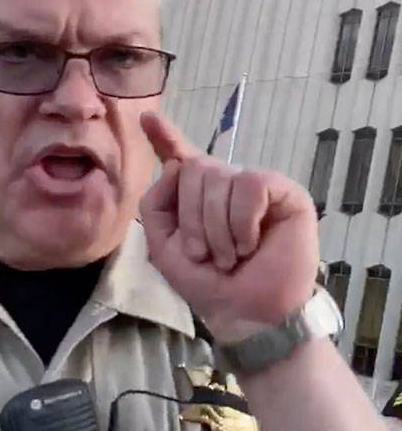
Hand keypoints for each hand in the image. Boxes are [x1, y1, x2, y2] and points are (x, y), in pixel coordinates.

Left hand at [139, 111, 319, 343]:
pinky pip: (249, 184)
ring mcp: (255, 186)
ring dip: (216, 228)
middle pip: (191, 170)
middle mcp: (225, 186)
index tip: (147, 117)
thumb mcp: (166, 249)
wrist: (247, 313)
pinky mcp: (284, 191)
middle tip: (204, 255)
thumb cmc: (209, 286)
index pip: (182, 159)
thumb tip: (174, 164)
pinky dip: (242, 220)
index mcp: (197, 199)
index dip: (166, 137)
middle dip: (191, 218)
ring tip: (232, 257)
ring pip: (219, 177)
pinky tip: (250, 244)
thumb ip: (156, 205)